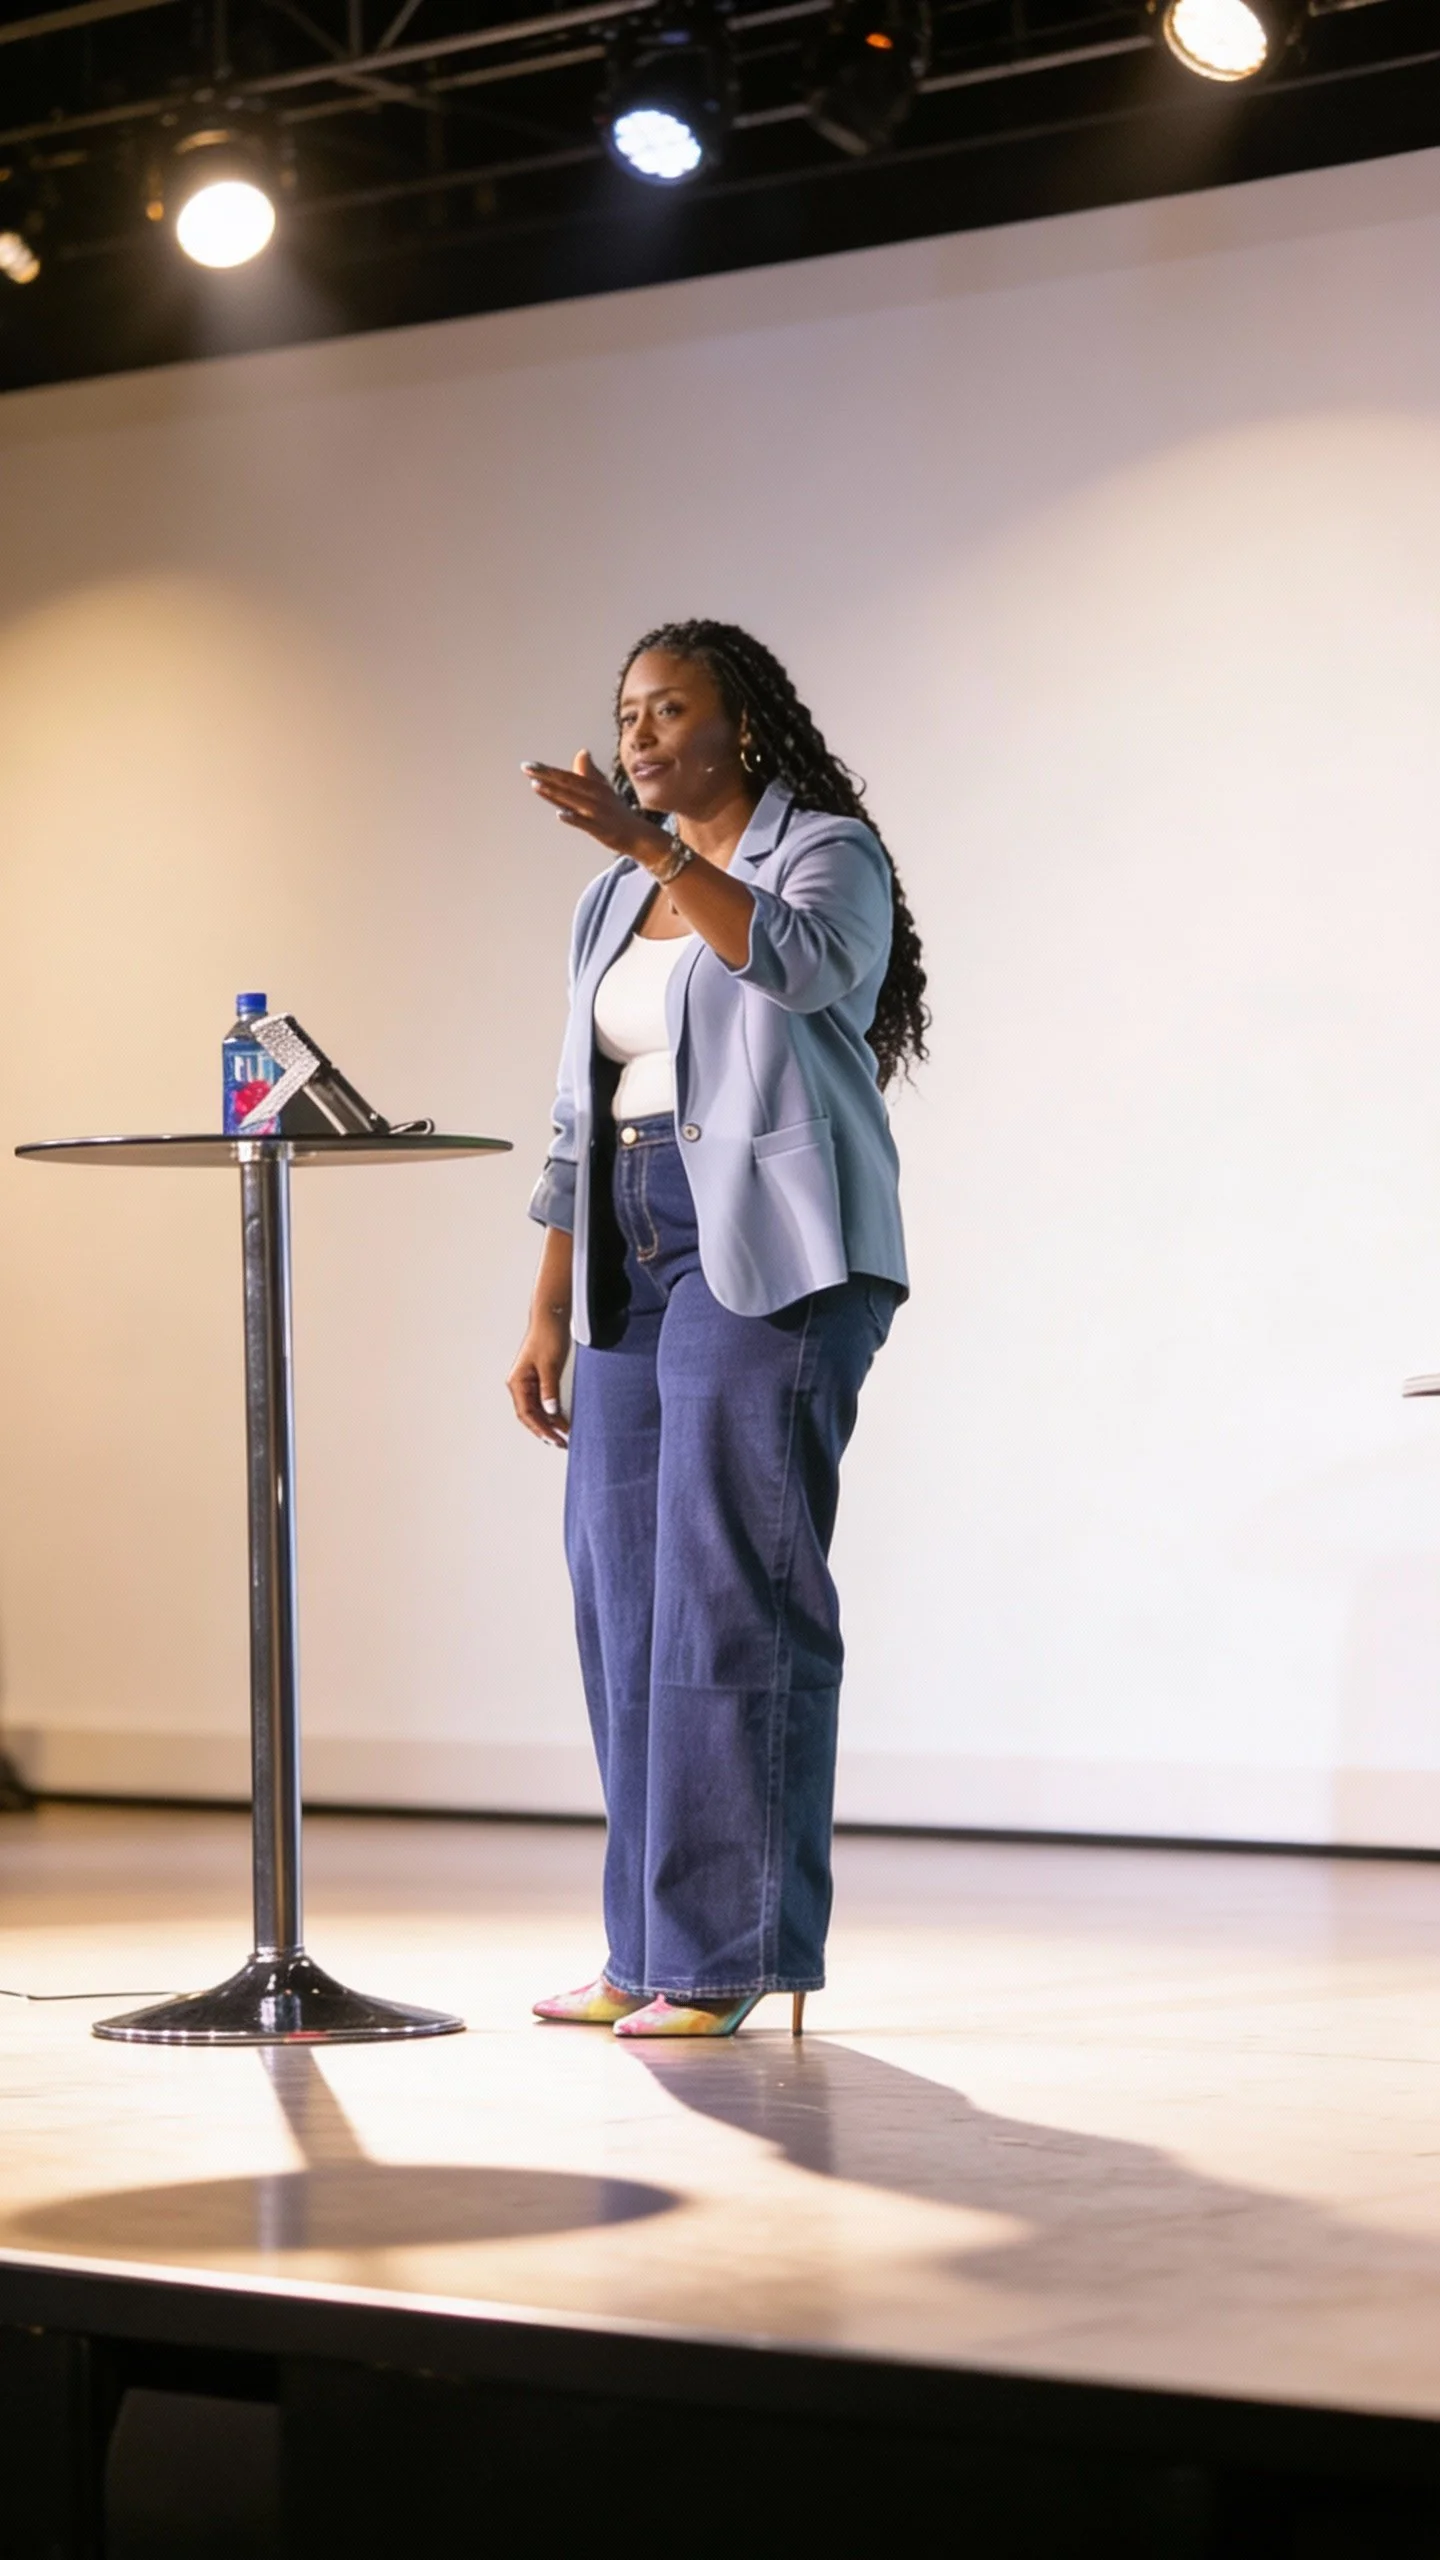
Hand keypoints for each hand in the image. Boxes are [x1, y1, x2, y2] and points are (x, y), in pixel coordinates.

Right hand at [507, 1310, 570, 1446]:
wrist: (552, 1317)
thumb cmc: (547, 1336)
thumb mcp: (549, 1364)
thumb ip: (549, 1389)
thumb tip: (549, 1410)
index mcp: (517, 1382)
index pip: (526, 1413)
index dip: (539, 1428)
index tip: (553, 1438)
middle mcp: (521, 1385)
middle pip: (531, 1415)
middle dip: (545, 1430)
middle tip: (561, 1443)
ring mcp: (530, 1383)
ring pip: (538, 1410)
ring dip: (550, 1423)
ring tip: (564, 1436)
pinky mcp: (541, 1379)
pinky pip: (545, 1402)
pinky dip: (553, 1412)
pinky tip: (563, 1420)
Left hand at [523, 751, 662, 865]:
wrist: (639, 835)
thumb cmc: (617, 812)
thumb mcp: (603, 789)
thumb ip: (589, 773)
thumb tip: (582, 753)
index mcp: (593, 786)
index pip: (567, 775)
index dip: (548, 770)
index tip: (528, 765)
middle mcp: (595, 796)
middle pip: (567, 784)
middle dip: (546, 775)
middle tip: (526, 768)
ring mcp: (598, 812)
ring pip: (574, 800)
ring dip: (555, 793)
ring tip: (536, 785)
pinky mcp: (602, 829)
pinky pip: (586, 823)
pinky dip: (574, 818)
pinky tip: (560, 815)